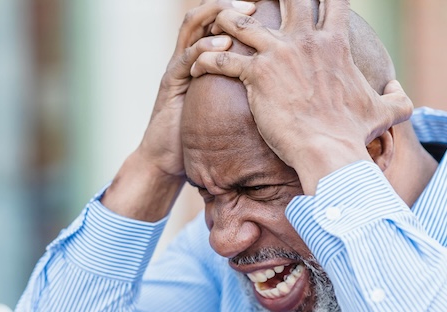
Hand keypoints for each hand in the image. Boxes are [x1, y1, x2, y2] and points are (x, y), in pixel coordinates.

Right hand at [101, 0, 255, 220]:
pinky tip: (223, 46)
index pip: (217, 21)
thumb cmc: (197, 136)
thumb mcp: (225, 106)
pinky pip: (186, 58)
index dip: (237, 10)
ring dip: (217, 17)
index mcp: (201, 58)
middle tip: (254, 4)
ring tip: (242, 14)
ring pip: (192, 27)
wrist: (165, 160)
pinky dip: (204, 48)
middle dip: (229, 5)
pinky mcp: (170, 84)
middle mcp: (187, 56)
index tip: (264, 7)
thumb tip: (280, 90)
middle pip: (204, 14)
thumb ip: (242, 91)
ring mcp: (177, 68)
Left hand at [190, 0, 413, 193]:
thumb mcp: (386, 112)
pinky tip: (195, 66)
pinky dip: (205, 60)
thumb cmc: (354, 134)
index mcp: (334, 42)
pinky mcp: (255, 75)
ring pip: (240, 21)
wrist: (329, 152)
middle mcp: (305, 40)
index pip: (330, 0)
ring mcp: (278, 54)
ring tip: (214, 24)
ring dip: (225, 20)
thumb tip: (401, 92)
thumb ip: (397, 98)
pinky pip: (220, 59)